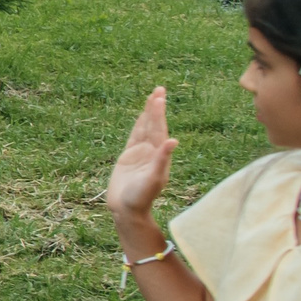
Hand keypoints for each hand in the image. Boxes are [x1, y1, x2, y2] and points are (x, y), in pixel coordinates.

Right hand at [107, 88, 176, 221]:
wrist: (127, 210)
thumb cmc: (141, 197)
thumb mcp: (152, 179)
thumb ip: (162, 160)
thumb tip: (173, 141)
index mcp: (159, 155)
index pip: (159, 129)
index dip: (158, 113)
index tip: (159, 96)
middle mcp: (152, 152)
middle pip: (154, 125)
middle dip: (156, 108)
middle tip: (159, 89)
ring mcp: (140, 154)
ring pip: (144, 129)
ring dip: (148, 114)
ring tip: (152, 98)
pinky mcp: (128, 157)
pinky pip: (134, 137)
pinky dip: (138, 126)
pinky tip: (141, 118)